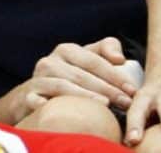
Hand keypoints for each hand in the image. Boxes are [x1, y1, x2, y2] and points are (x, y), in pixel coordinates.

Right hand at [0, 38, 135, 124]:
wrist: (35, 94)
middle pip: (81, 75)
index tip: (132, 90)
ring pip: (63, 86)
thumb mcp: (87, 60)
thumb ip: (106, 50)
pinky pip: (39, 101)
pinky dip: (50, 106)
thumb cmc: (70, 76)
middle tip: (126, 102)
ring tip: (106, 105)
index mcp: (65, 50)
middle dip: (106, 88)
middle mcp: (49, 62)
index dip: (114, 75)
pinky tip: (67, 111)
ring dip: (85, 96)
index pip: (93, 60)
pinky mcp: (27, 96)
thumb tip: (120, 59)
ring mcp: (37, 79)